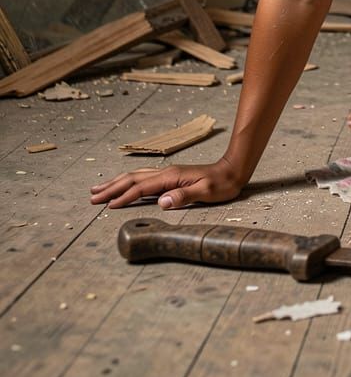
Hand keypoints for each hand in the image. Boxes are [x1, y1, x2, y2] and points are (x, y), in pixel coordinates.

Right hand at [89, 158, 244, 209]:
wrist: (232, 170)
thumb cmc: (221, 184)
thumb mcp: (206, 192)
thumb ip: (184, 196)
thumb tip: (162, 201)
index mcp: (171, 177)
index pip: (141, 187)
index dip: (124, 197)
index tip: (107, 206)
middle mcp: (166, 172)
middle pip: (132, 179)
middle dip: (111, 188)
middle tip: (92, 197)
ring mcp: (167, 174)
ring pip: (135, 176)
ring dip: (116, 183)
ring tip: (99, 188)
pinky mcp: (170, 177)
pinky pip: (143, 179)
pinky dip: (128, 182)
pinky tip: (123, 186)